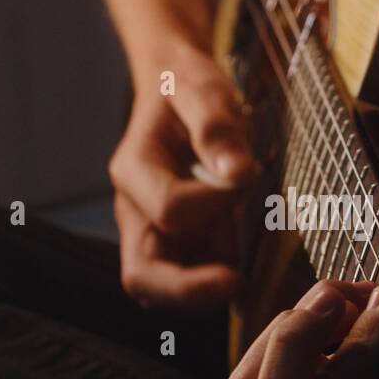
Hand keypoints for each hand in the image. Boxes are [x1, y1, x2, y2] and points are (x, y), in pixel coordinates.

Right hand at [108, 45, 258, 311]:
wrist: (175, 89)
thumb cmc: (186, 87)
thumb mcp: (203, 89)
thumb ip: (217, 127)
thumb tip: (238, 174)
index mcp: (133, 170)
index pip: (169, 211)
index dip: (214, 203)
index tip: (244, 174)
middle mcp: (135, 211)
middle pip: (142, 277)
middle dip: (189, 291)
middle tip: (237, 281)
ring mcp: (152, 233)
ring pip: (165, 291)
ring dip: (208, 283)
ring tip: (236, 238)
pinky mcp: (174, 245)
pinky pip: (191, 280)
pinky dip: (217, 273)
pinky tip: (233, 237)